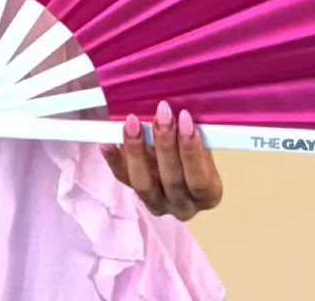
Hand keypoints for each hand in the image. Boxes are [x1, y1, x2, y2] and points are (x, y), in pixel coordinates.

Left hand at [102, 100, 222, 220]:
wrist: (174, 156)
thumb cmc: (191, 145)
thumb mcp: (200, 140)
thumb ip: (193, 132)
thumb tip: (182, 109)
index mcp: (207, 194)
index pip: (200, 180)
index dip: (192, 151)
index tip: (185, 117)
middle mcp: (182, 205)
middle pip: (172, 181)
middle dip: (166, 144)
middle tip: (161, 113)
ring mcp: (156, 202)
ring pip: (143, 183)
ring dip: (137, 150)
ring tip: (133, 122)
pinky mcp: (134, 192)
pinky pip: (121, 177)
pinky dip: (113, 159)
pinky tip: (107, 141)